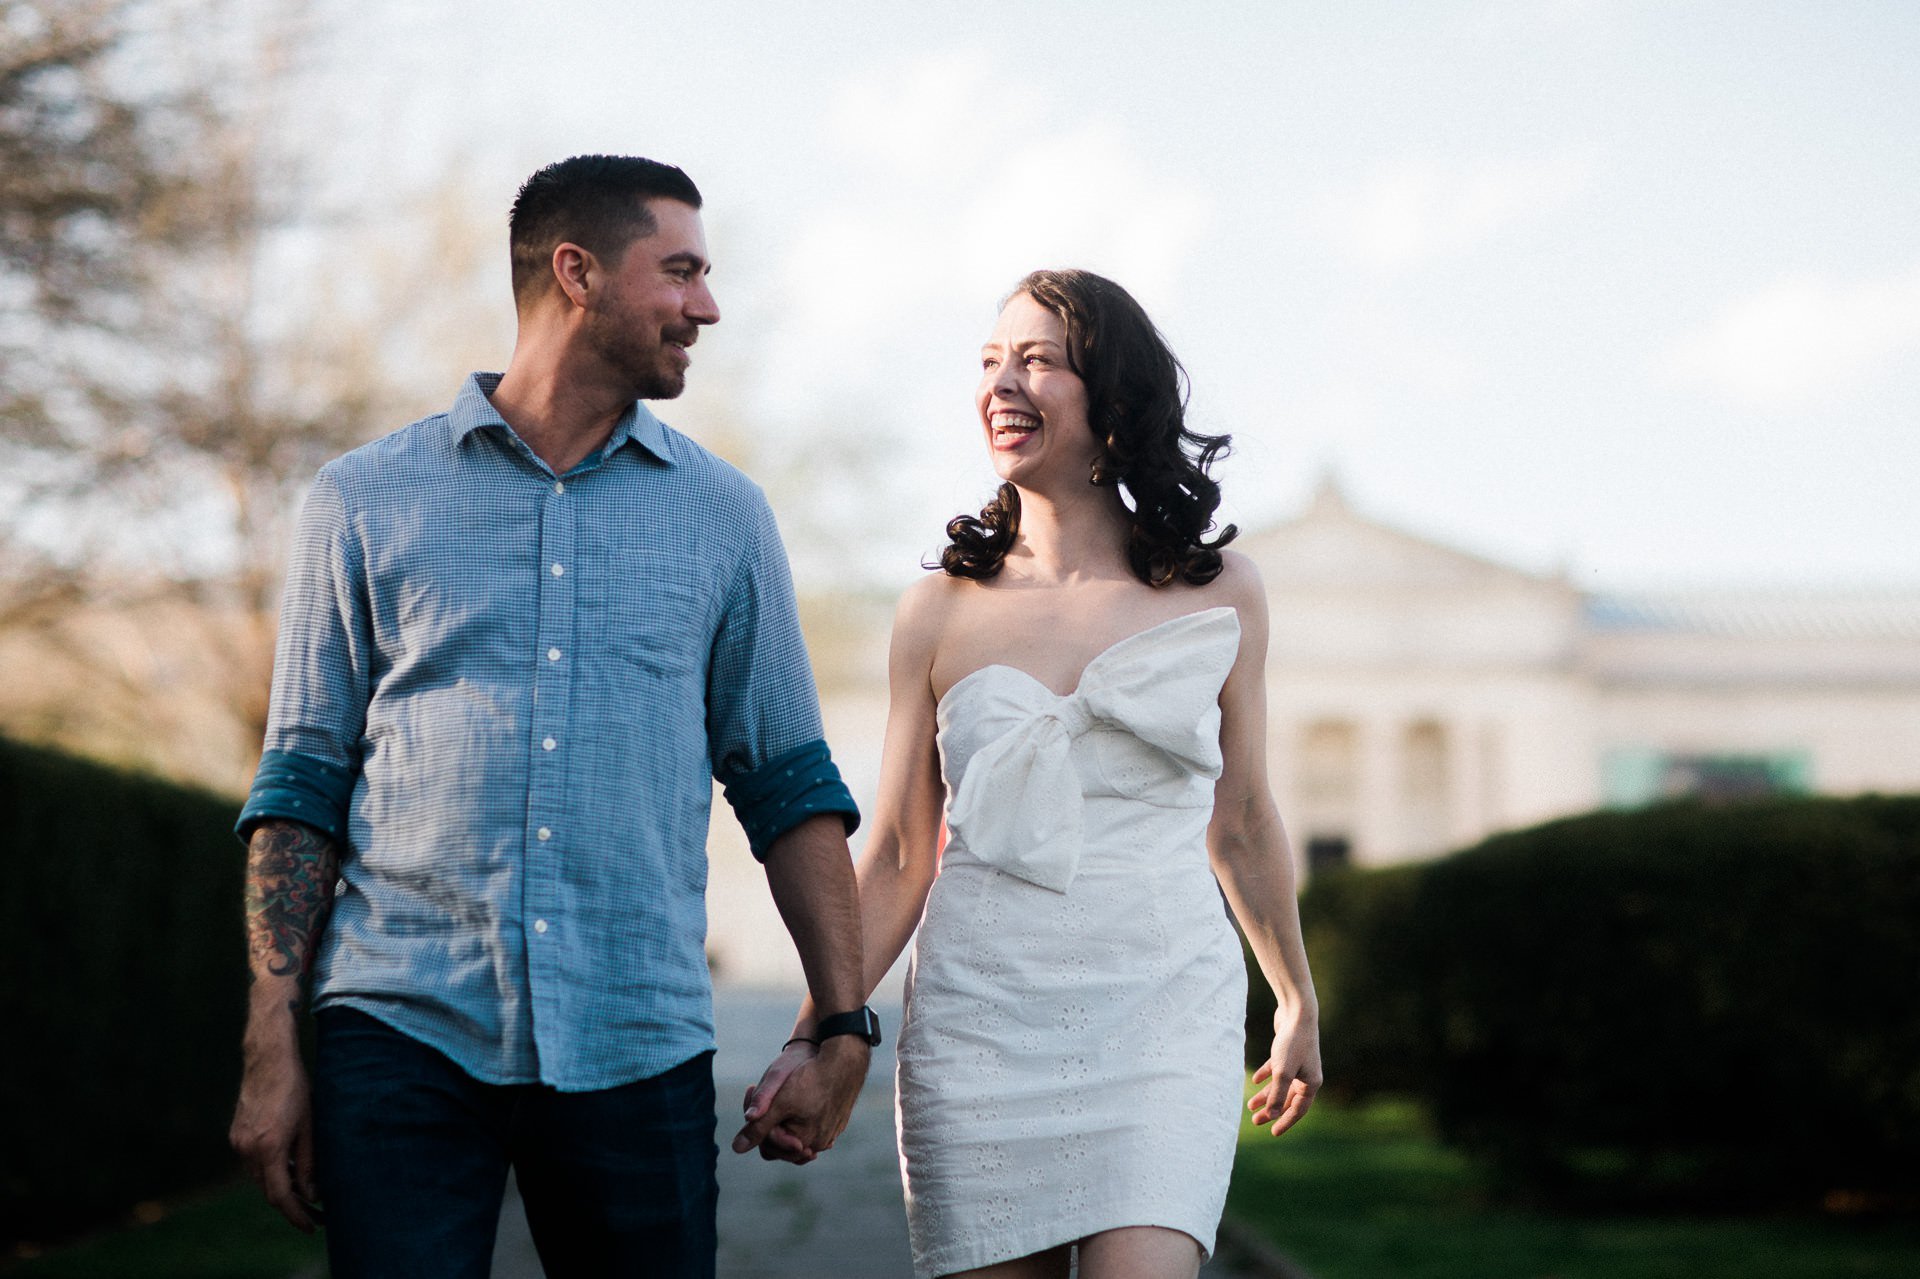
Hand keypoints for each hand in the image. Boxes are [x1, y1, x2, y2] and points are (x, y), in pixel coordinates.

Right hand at [229, 1044, 320, 1231]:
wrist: (268, 1059)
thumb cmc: (295, 1088)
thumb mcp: (309, 1126)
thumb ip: (309, 1162)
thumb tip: (312, 1193)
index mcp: (268, 1147)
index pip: (280, 1195)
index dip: (296, 1214)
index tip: (310, 1226)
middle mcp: (247, 1149)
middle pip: (268, 1190)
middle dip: (291, 1204)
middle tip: (315, 1214)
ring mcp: (238, 1142)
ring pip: (259, 1178)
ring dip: (280, 1187)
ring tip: (306, 1194)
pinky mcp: (236, 1135)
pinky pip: (253, 1163)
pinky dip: (270, 1171)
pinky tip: (289, 1169)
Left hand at [731, 1036, 870, 1162]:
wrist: (845, 1059)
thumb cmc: (810, 1077)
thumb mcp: (779, 1101)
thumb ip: (758, 1127)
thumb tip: (737, 1148)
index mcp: (803, 1142)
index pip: (768, 1146)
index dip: (757, 1124)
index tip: (755, 1092)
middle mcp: (820, 1144)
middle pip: (783, 1143)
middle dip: (771, 1122)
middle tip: (767, 1093)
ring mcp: (831, 1133)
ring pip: (799, 1134)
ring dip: (786, 1120)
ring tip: (781, 1095)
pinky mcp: (838, 1122)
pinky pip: (814, 1126)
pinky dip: (803, 1117)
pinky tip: (798, 1097)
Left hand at [1247, 1008, 1321, 1136]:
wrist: (1296, 1012)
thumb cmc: (1292, 1042)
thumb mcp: (1282, 1072)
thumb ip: (1277, 1094)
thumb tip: (1271, 1116)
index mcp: (1311, 1083)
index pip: (1298, 1109)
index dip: (1285, 1122)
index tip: (1272, 1132)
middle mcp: (1307, 1075)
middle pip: (1287, 1099)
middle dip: (1272, 1111)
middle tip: (1255, 1121)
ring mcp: (1298, 1064)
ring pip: (1280, 1086)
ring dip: (1266, 1095)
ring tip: (1250, 1105)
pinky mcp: (1288, 1052)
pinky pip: (1276, 1070)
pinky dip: (1266, 1075)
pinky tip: (1254, 1080)